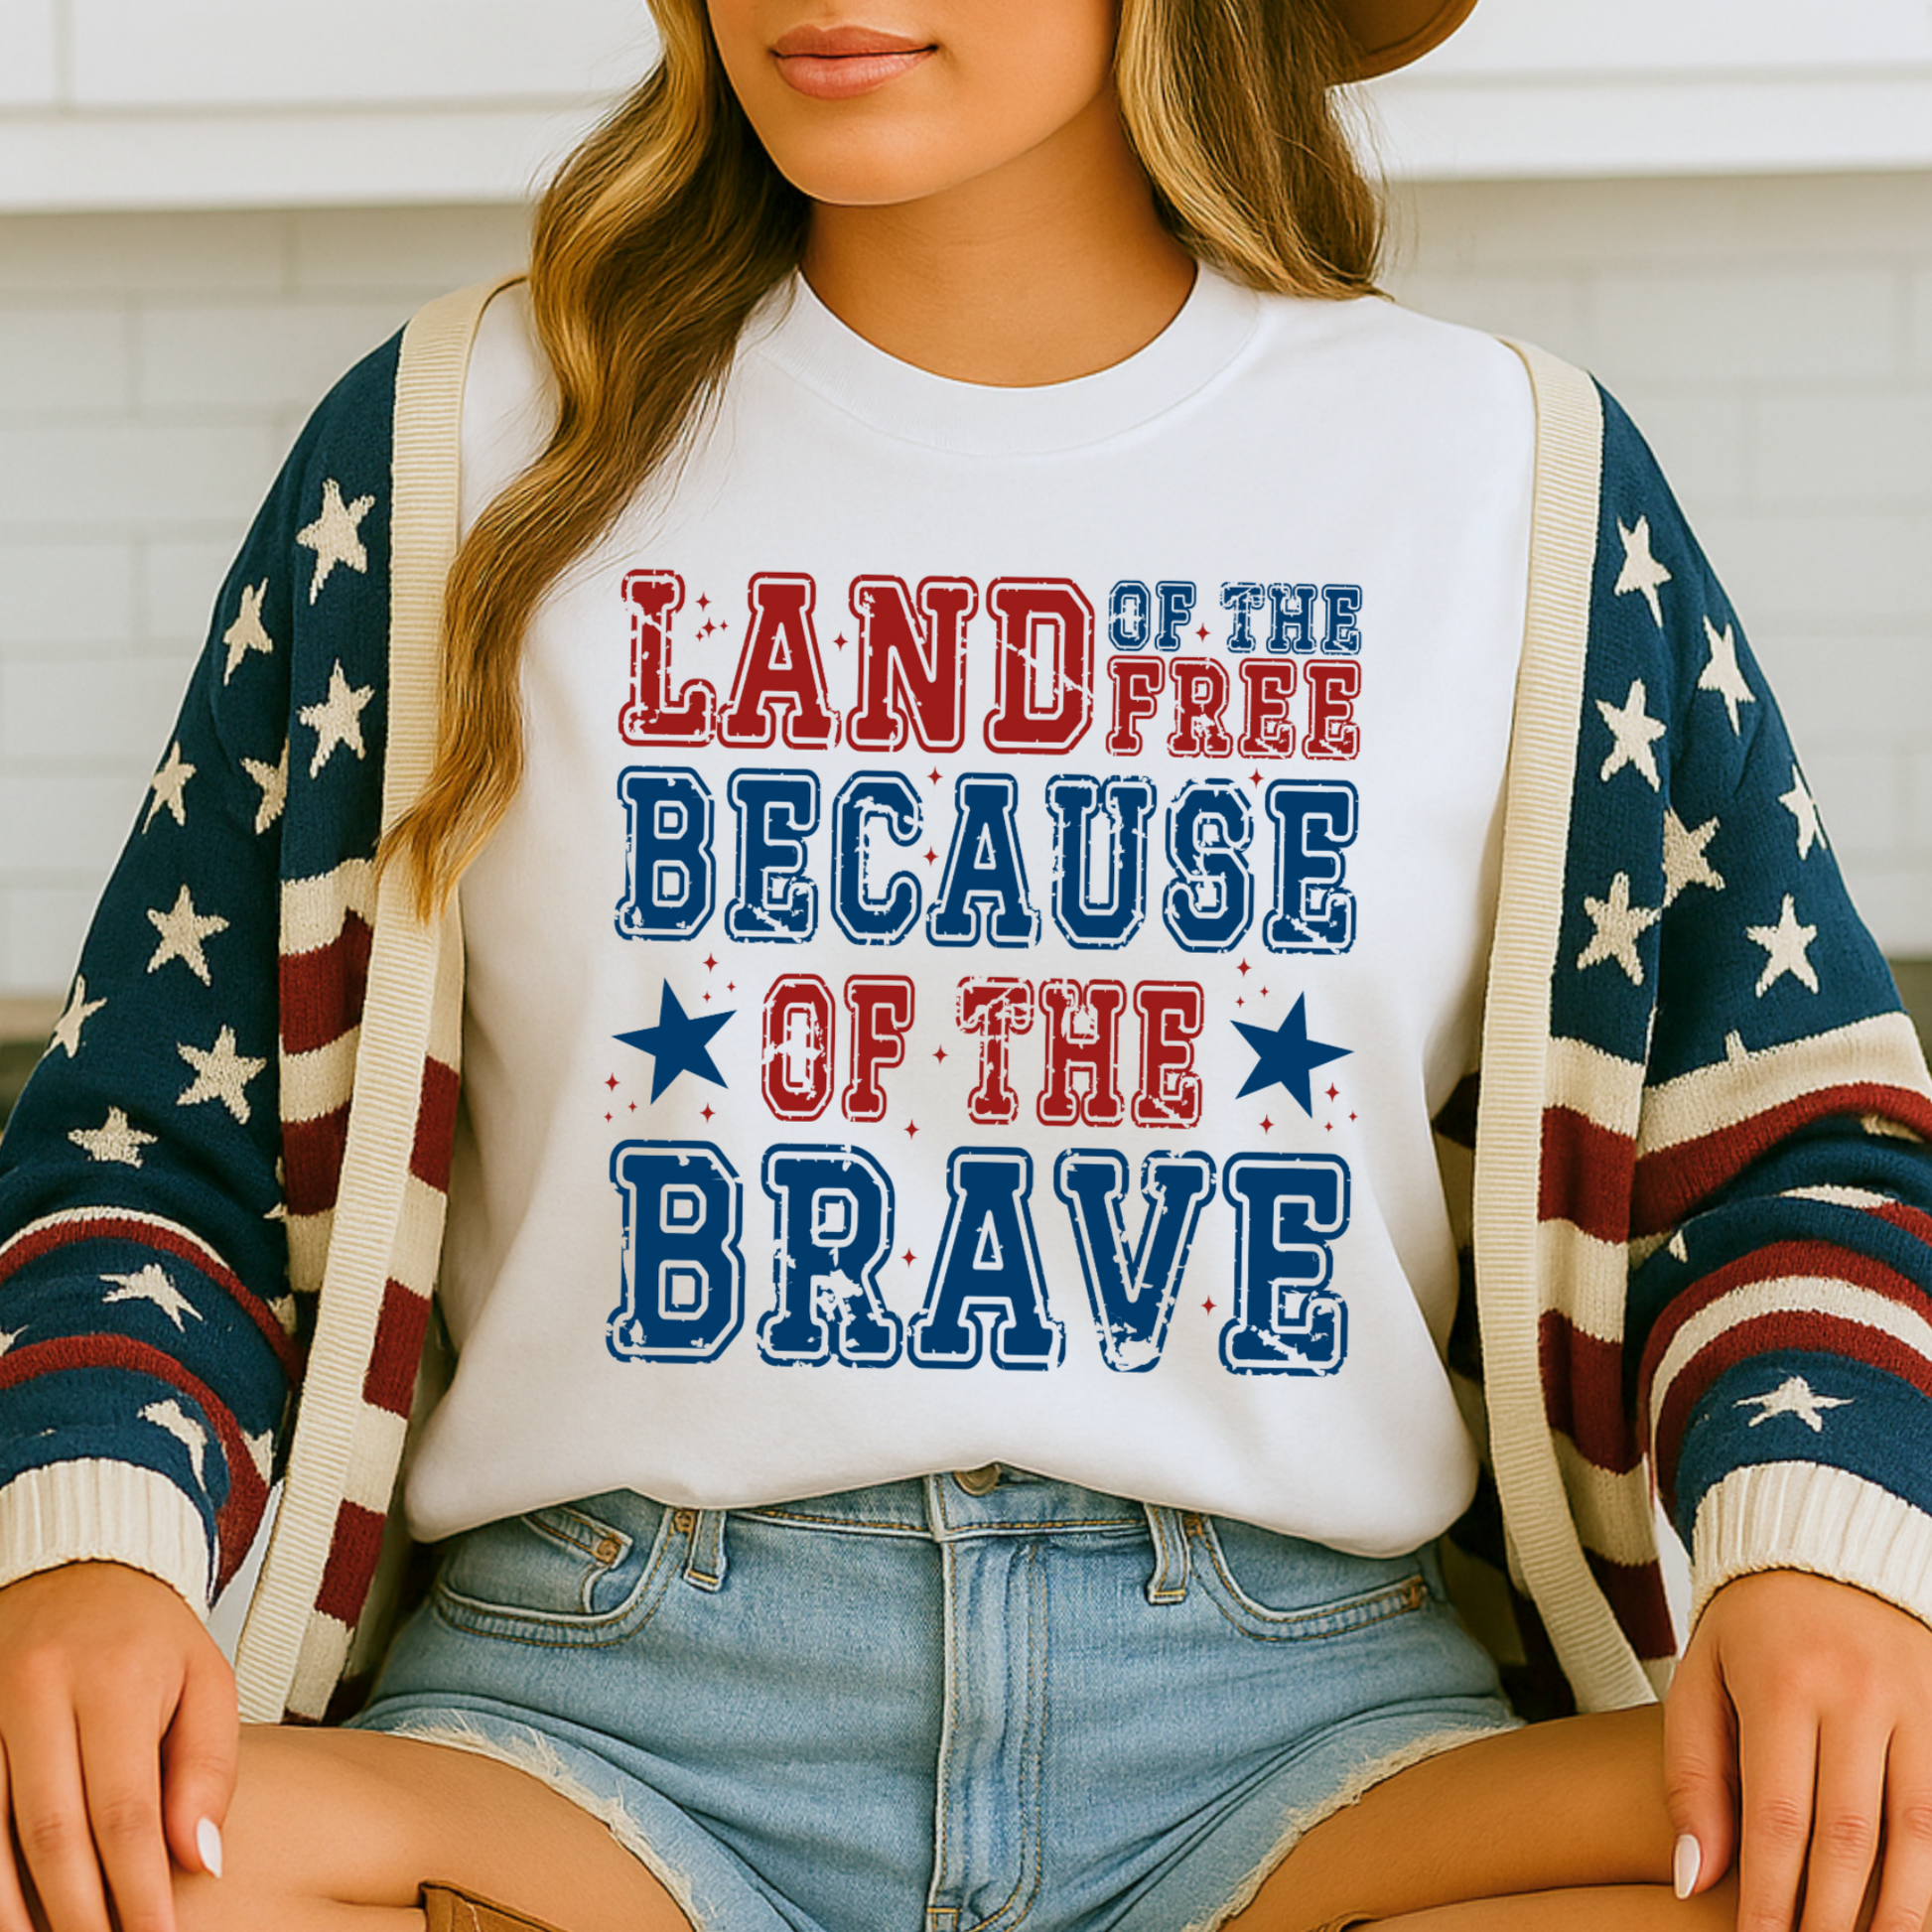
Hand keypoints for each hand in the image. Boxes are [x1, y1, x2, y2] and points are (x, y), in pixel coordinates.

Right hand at [0, 1562, 234, 1931]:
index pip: (125, 1809)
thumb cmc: (149, 1636)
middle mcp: (36, 1691)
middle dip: (75, 1912)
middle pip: (48, 1831)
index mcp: (112, 1678)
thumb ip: (208, 1769)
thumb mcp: (207, 1680)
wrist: (79, 1568)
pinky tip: (6, 1909)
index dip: (137, 1887)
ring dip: (13, 1909)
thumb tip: (199, 1860)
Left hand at [1665, 1568, 1931, 1931]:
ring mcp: (1915, 1704)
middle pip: (1849, 1837)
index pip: (1777, 1817)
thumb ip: (1691, 1774)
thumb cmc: (1751, 1624)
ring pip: (1916, 1832)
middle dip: (1831, 1919)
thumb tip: (1693, 1877)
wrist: (1827, 1543)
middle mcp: (1856, 1694)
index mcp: (1782, 1683)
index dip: (1771, 1896)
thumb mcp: (1699, 1676)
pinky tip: (1918, 1908)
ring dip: (1899, 1912)